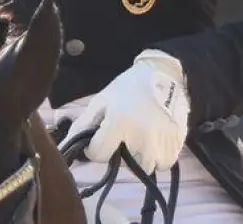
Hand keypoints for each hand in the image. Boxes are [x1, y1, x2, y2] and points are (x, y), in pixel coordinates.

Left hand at [63, 50, 189, 173]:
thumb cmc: (128, 87)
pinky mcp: (177, 145)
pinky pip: (163, 164)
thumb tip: (65, 146)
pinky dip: (158, 156)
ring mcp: (161, 143)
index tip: (101, 137)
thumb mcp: (102, 100)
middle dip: (120, 152)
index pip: (99, 154)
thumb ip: (84, 124)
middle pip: (123, 164)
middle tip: (124, 133)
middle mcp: (141, 137)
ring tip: (140, 136)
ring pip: (145, 167)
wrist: (165, 74)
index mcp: (119, 123)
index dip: (95, 148)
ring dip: (140, 157)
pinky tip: (155, 139)